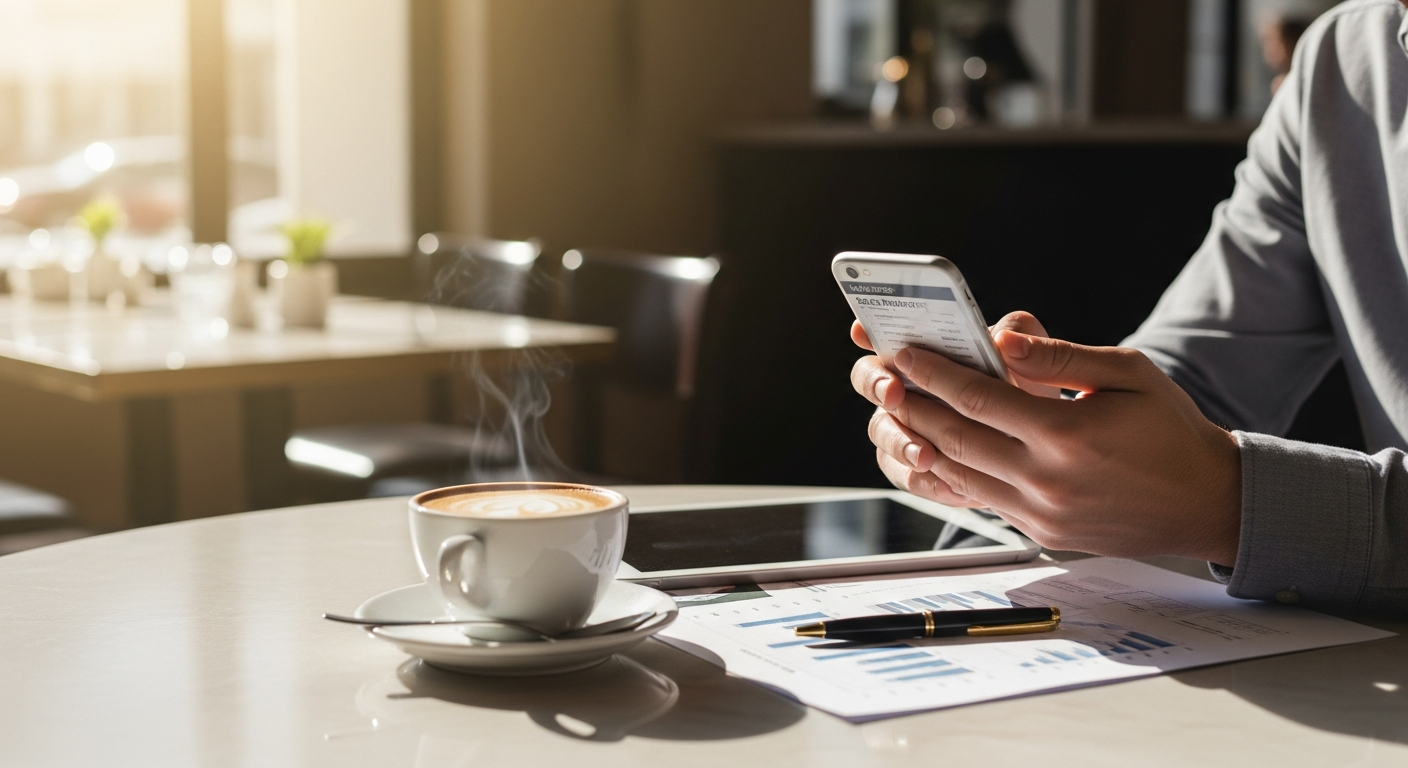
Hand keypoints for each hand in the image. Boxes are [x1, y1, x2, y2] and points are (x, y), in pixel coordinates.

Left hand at [851, 318, 1240, 565]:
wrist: (1205, 501)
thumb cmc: (1169, 429)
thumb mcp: (1127, 372)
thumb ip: (1060, 356)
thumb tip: (1002, 337)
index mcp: (1067, 435)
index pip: (978, 398)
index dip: (933, 373)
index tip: (904, 352)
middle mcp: (1048, 481)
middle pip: (955, 438)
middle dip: (912, 405)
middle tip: (882, 379)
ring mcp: (1041, 514)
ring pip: (959, 475)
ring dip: (922, 441)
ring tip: (899, 412)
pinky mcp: (1041, 535)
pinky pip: (981, 500)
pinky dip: (952, 473)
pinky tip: (935, 448)